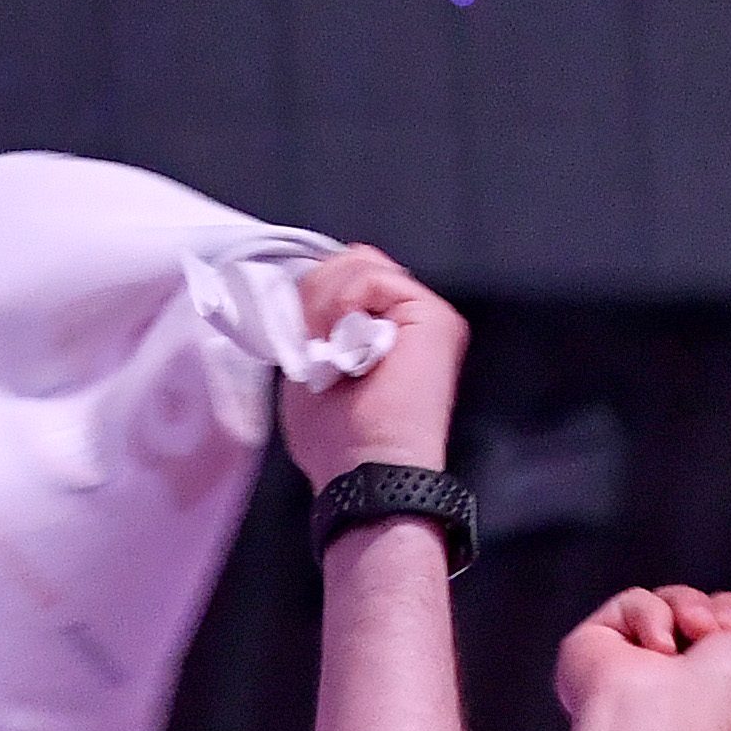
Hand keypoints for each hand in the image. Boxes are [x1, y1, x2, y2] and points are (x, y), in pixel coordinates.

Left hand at [280, 245, 465, 487]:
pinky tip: (339, 339)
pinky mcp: (434, 315)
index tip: (297, 334)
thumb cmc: (337, 439)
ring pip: (361, 263)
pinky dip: (343, 303)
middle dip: (317, 291)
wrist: (367, 468)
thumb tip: (302, 294)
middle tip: (310, 340)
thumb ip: (313, 328)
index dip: (312, 295)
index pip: (343, 279)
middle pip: (352, 262)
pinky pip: (374, 277)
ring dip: (326, 299)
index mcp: (380, 330)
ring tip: (324, 344)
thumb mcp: (308, 368)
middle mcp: (406, 318)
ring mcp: (424, 314)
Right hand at [554, 584, 730, 730]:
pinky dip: (651, 617)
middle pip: (706, 613)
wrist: (674, 715)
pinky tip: (658, 649)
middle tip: (730, 632)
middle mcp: (677, 685)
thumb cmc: (727, 710)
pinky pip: (632, 603)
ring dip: (692, 610)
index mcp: (719, 701)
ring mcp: (635, 667)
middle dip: (727, 611)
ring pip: (671, 603)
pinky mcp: (597, 649)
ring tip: (697, 635)